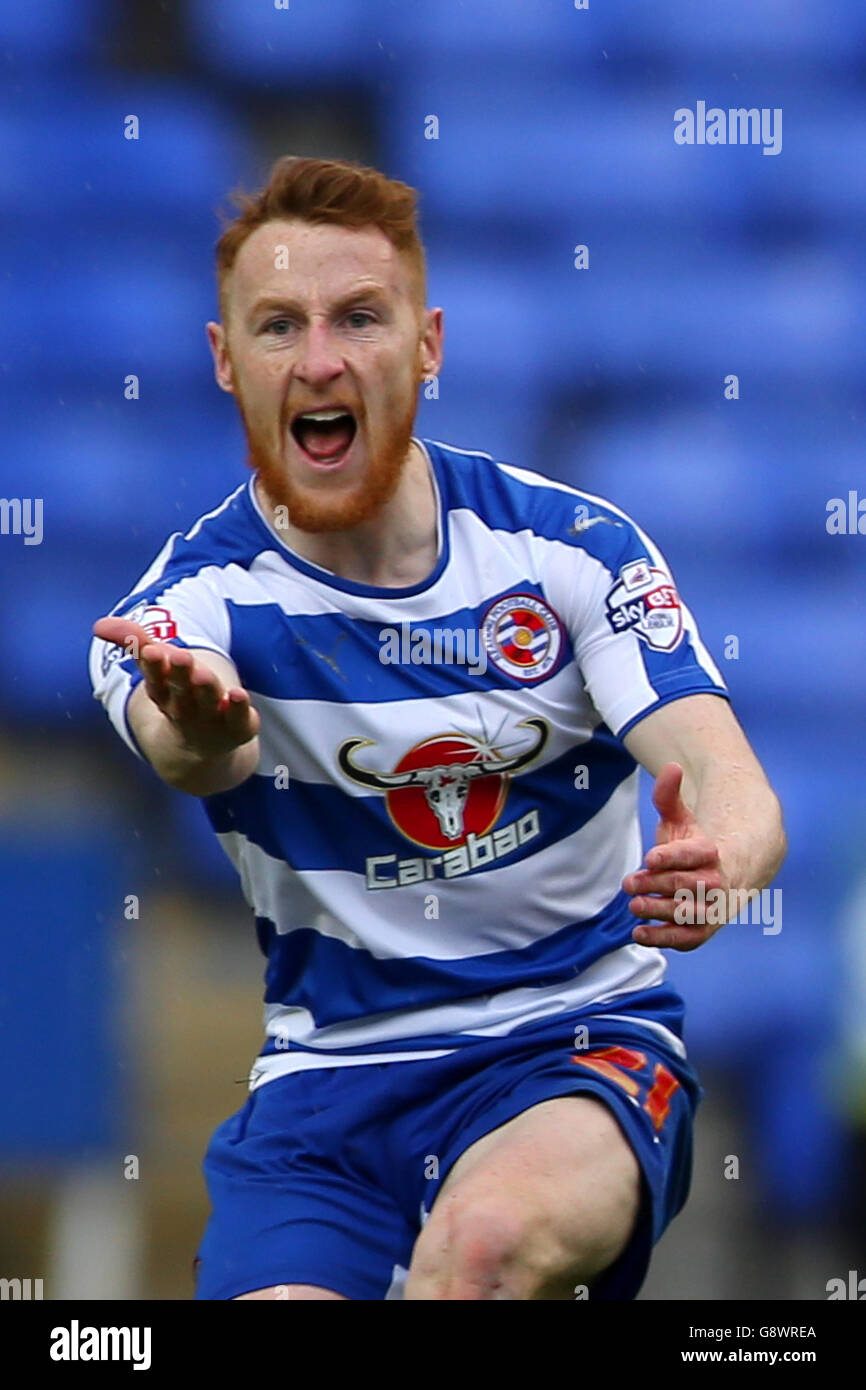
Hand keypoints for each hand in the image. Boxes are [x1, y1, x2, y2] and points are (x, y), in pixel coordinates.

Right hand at [93, 616, 259, 758]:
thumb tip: (99, 624)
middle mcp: (185, 705)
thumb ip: (134, 642)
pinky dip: (239, 708)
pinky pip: (239, 718)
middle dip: (179, 672)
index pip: (155, 676)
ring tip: (204, 673)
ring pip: (207, 701)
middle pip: (181, 688)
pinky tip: (239, 695)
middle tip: (179, 656)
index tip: (151, 651)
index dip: (153, 665)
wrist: (202, 744)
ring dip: (205, 688)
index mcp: (164, 690)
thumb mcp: (158, 667)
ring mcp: (211, 718)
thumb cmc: (178, 695)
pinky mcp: (238, 726)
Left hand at [622, 762, 728, 951]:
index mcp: (713, 851)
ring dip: (660, 911)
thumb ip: (670, 797)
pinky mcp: (704, 929)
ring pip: (689, 913)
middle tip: (629, 884)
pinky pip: (689, 939)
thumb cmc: (695, 845)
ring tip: (634, 906)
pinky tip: (639, 934)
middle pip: (688, 885)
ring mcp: (712, 908)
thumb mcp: (682, 819)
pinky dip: (665, 940)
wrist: (728, 874)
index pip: (696, 854)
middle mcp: (717, 881)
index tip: (649, 857)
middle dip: (658, 885)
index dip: (672, 856)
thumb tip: (671, 766)